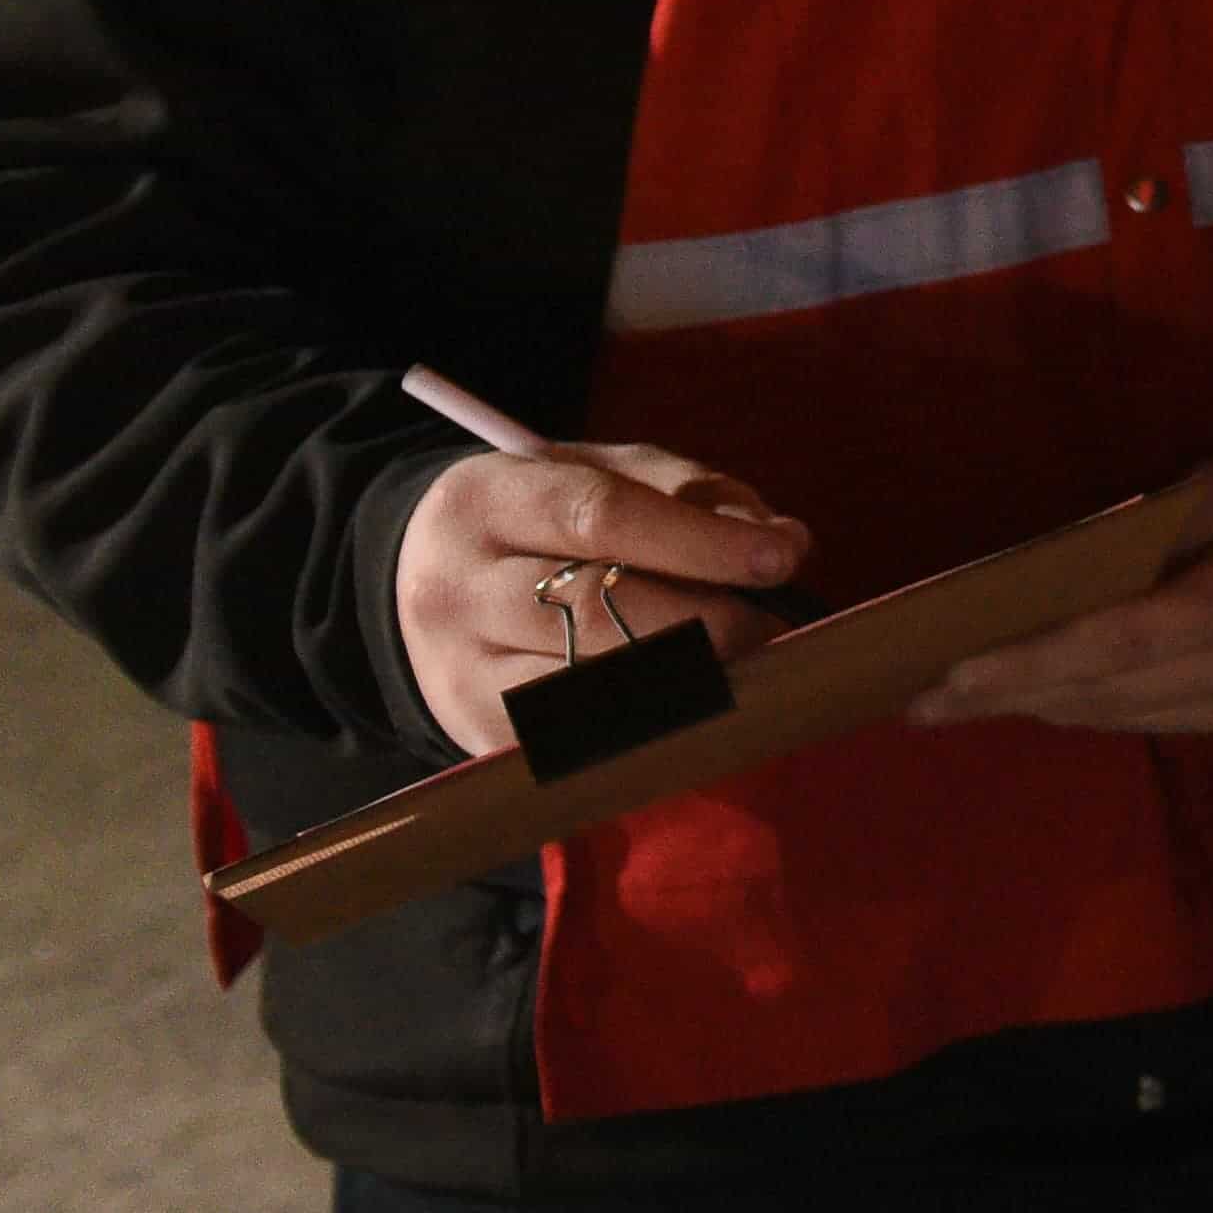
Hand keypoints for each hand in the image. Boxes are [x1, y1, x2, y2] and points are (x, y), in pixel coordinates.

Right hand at [390, 439, 805, 766]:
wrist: (428, 585)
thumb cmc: (547, 519)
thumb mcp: (606, 472)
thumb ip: (695, 494)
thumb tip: (784, 542)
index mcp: (486, 501)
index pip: (600, 517)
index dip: (701, 541)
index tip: (780, 557)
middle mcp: (457, 590)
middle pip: (600, 612)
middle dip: (709, 619)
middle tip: (770, 618)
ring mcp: (460, 673)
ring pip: (597, 685)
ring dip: (692, 676)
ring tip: (741, 656)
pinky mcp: (480, 739)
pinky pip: (588, 738)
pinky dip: (657, 720)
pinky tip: (693, 698)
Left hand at [912, 437, 1212, 735]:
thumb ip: (1153, 524)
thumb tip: (1056, 566)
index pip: (1115, 648)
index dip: (1028, 665)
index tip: (949, 678)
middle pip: (1104, 695)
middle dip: (1006, 696)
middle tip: (912, 701)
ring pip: (1118, 717)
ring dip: (1035, 707)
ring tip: (952, 703)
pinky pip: (1147, 720)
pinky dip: (1084, 705)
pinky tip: (1033, 694)